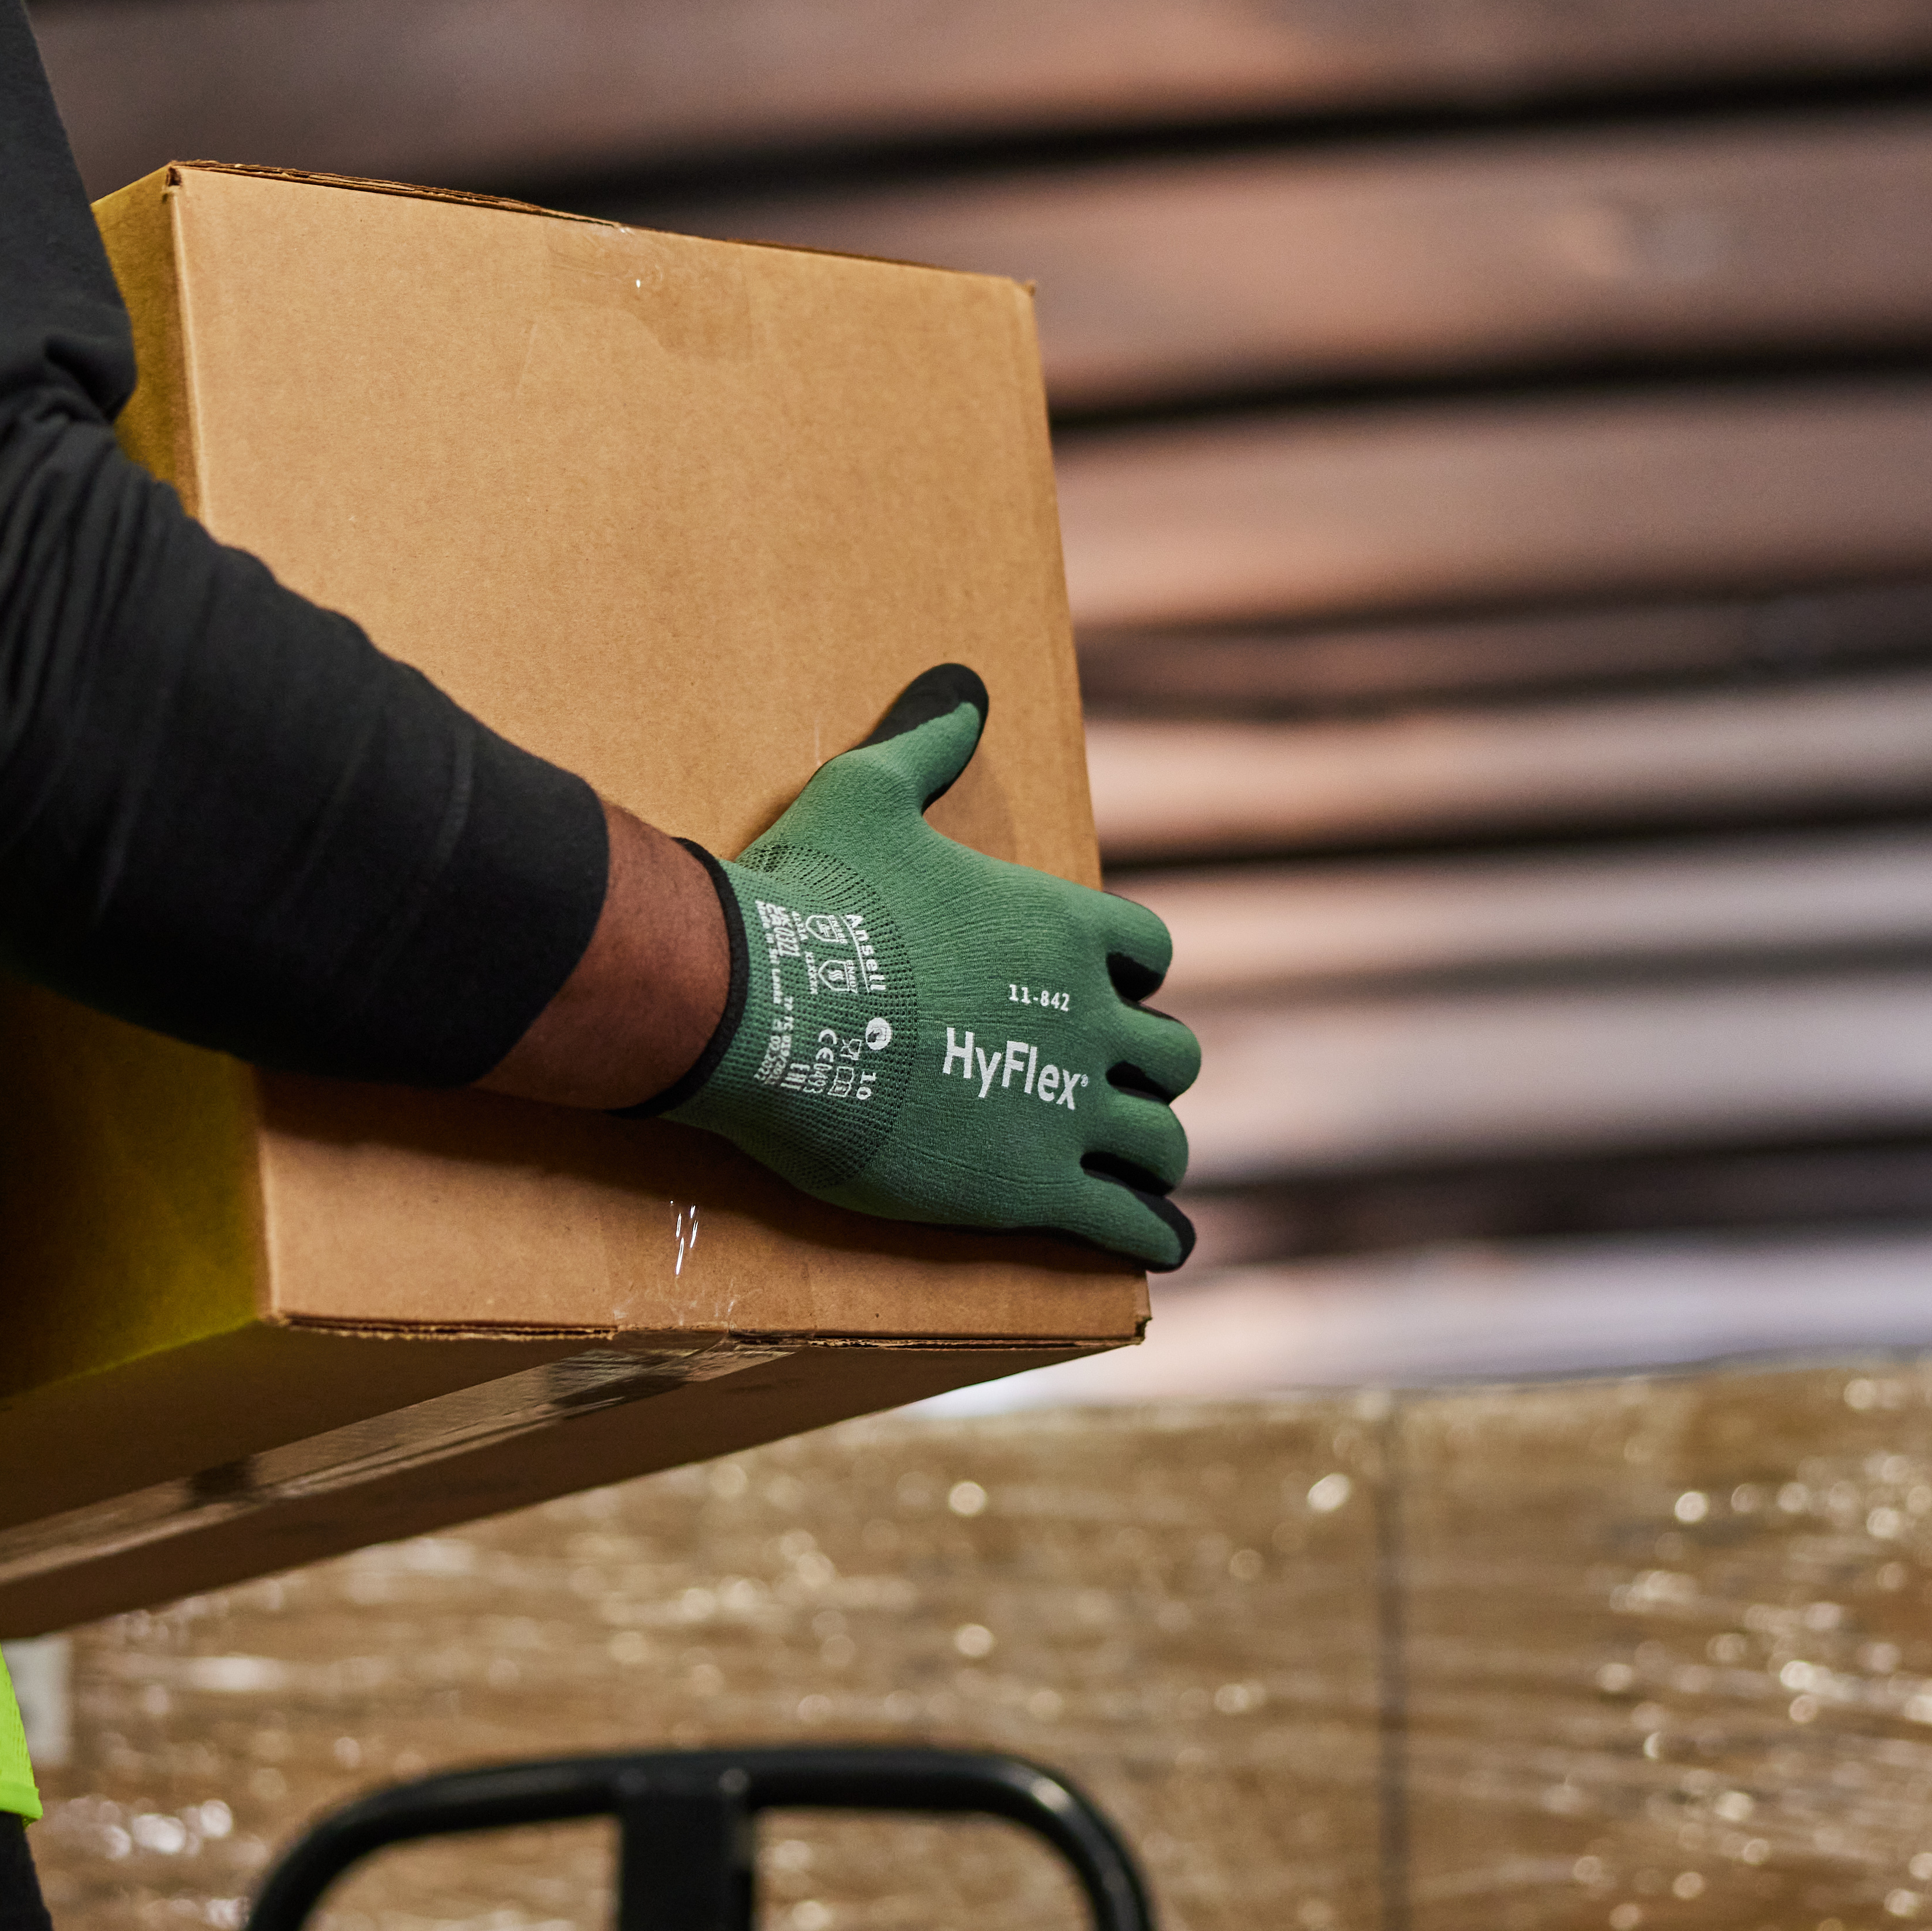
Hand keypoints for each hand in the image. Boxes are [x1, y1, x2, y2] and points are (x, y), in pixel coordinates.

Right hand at [650, 666, 1201, 1269]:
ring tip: (1148, 1179)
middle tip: (1122, 1094)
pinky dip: (1154, 1236)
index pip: (1148, 956)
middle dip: (1149, 1074)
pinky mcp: (1033, 1187)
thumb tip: (962, 684)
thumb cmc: (811, 897)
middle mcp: (1087, 1016)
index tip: (1114, 998)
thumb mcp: (868, 793)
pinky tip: (1165, 1246)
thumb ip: (927, 743)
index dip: (1132, 980)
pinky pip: (1129, 1221)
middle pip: (1169, 1057)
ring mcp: (1067, 1107)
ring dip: (1155, 1157)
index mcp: (1062, 927)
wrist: (762, 1008)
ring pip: (1162, 1141)